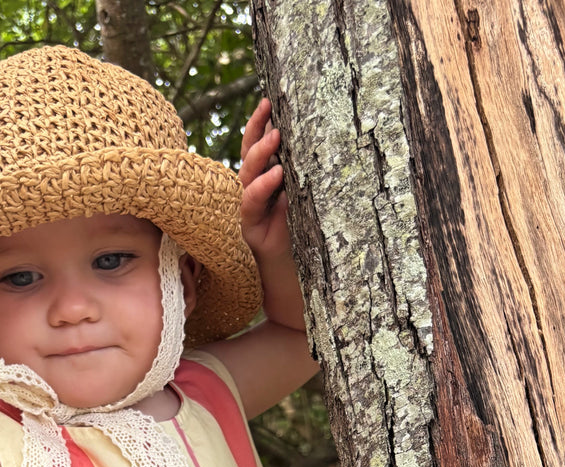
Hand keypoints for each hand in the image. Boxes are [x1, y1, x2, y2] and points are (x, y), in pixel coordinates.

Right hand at [239, 97, 290, 261]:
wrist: (292, 267)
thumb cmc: (299, 229)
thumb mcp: (304, 194)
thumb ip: (302, 172)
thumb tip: (317, 137)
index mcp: (263, 177)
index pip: (256, 144)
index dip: (259, 123)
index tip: (267, 100)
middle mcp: (252, 188)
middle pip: (248, 154)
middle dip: (257, 132)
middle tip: (271, 112)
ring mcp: (248, 206)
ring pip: (247, 175)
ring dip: (260, 155)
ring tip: (275, 137)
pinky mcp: (249, 225)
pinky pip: (251, 203)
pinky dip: (262, 187)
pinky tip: (276, 175)